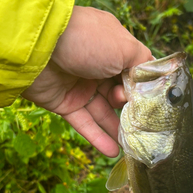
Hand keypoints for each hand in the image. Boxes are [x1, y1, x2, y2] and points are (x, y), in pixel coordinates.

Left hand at [22, 6, 151, 156]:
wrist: (39, 46)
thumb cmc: (86, 40)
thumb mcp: (124, 47)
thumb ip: (142, 65)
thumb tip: (151, 82)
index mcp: (113, 49)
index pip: (134, 72)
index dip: (143, 89)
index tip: (153, 104)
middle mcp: (98, 67)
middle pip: (119, 95)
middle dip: (131, 110)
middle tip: (139, 121)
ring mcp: (80, 86)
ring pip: (103, 112)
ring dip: (117, 129)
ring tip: (131, 146)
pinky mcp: (64, 103)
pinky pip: (84, 122)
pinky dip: (97, 137)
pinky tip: (112, 151)